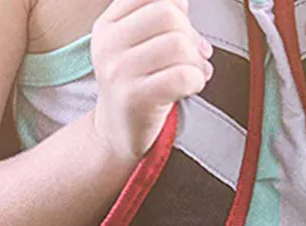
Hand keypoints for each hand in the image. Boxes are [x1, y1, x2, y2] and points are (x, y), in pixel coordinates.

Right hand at [91, 0, 214, 162]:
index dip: (178, 6)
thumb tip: (186, 6)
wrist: (117, 133)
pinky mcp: (134, 99)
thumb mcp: (135, 44)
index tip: (181, 28)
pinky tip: (191, 87)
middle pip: (168, 14)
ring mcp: (118, 73)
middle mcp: (108, 46)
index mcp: (108, 25)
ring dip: (196, 59)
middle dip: (190, 33)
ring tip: (193, 72)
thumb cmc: (137, 84)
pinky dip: (197, 79)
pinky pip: (181, 76)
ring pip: (177, 44)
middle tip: (194, 54)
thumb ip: (156, 18)